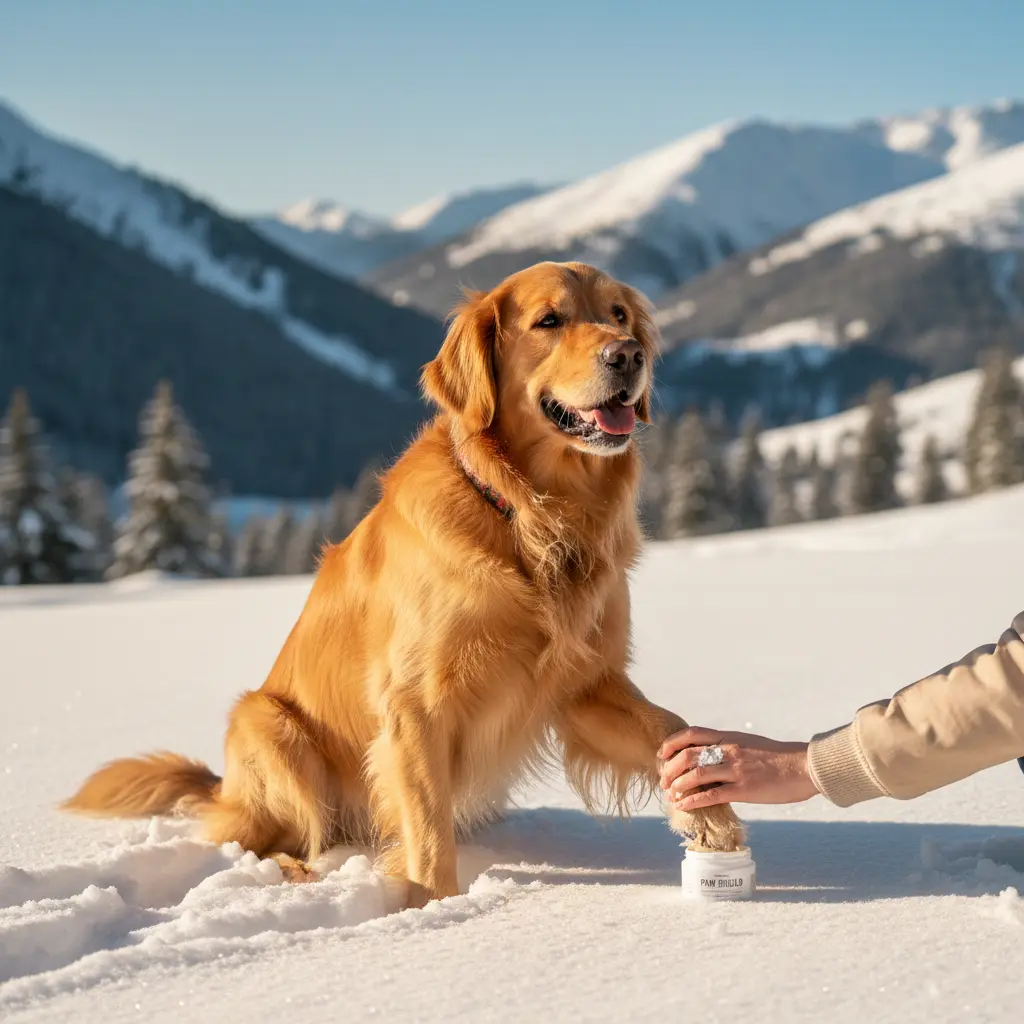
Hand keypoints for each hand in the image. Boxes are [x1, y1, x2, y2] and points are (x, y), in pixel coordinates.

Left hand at [658, 726, 817, 810]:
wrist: (804, 767)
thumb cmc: (778, 757)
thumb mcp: (749, 743)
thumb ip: (728, 747)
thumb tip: (709, 755)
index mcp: (730, 737)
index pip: (692, 734)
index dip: (672, 743)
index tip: (662, 754)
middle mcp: (729, 750)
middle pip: (688, 756)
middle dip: (670, 769)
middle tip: (664, 781)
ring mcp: (736, 770)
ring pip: (695, 775)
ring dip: (678, 786)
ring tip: (671, 794)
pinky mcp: (744, 789)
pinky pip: (711, 795)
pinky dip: (692, 800)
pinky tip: (683, 805)